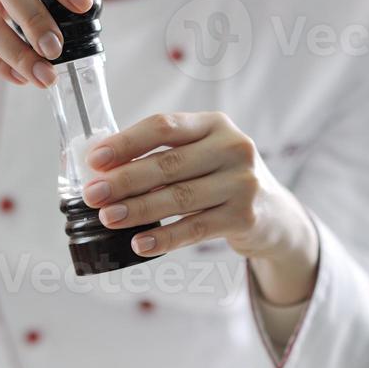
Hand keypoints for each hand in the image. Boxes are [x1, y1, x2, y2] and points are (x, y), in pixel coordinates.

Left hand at [82, 111, 318, 304]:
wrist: (275, 213)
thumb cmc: (222, 177)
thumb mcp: (202, 153)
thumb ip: (162, 154)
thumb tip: (102, 170)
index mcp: (215, 124)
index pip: (164, 126)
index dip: (126, 142)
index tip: (95, 158)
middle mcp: (233, 148)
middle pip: (168, 163)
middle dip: (124, 180)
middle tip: (93, 194)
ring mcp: (243, 183)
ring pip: (179, 197)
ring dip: (138, 209)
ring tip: (107, 218)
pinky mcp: (245, 217)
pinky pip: (195, 229)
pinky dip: (164, 237)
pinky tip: (139, 243)